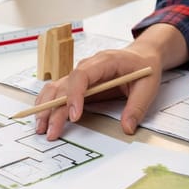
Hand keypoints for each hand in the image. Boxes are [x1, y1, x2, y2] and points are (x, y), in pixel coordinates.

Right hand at [34, 24, 188, 139]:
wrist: (142, 56)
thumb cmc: (143, 68)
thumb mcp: (147, 86)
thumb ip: (137, 106)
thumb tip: (127, 128)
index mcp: (105, 62)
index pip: (82, 76)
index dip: (75, 95)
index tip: (74, 116)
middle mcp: (88, 66)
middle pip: (64, 85)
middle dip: (54, 109)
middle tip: (51, 132)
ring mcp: (81, 75)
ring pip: (56, 88)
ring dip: (46, 107)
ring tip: (41, 128)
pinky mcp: (79, 84)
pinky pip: (59, 91)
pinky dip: (48, 104)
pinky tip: (43, 117)